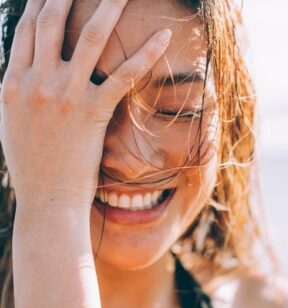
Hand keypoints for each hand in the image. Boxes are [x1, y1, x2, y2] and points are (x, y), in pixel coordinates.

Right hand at [0, 0, 171, 209]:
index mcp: (12, 84)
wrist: (46, 198)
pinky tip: (162, 36)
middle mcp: (35, 82)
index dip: (39, 2)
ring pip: (88, 37)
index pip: (26, 28)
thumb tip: (27, 69)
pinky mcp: (92, 113)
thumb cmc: (33, 165)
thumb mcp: (14, 124)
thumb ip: (19, 92)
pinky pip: (123, 76)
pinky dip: (145, 54)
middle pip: (51, 21)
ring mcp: (64, 96)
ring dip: (107, 6)